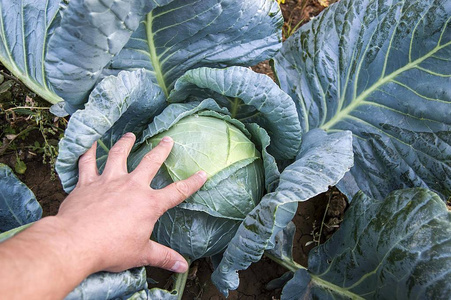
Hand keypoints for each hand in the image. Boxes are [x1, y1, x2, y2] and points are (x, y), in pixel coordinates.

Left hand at [55, 133, 206, 273]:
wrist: (76, 243)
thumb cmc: (111, 249)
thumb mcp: (141, 253)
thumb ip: (163, 257)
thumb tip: (183, 266)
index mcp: (149, 204)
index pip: (177, 191)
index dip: (192, 182)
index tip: (202, 173)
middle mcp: (132, 186)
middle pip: (151, 162)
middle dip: (162, 150)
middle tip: (167, 139)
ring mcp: (109, 181)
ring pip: (119, 155)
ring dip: (126, 143)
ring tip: (130, 135)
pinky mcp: (88, 182)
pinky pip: (88, 162)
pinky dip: (90, 151)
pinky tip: (92, 142)